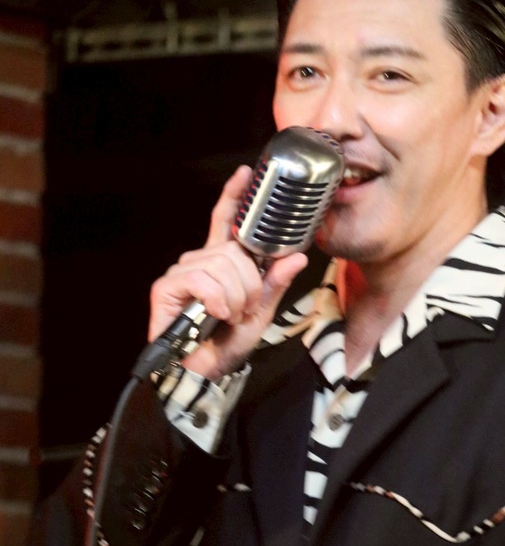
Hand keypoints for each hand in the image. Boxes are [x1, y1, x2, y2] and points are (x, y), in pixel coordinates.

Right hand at [148, 165, 308, 379]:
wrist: (206, 372)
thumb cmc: (228, 344)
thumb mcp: (262, 312)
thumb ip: (275, 283)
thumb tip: (297, 257)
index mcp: (221, 264)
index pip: (225, 221)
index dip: (234, 196)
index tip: (244, 173)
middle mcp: (199, 263)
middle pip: (232, 251)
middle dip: (248, 284)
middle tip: (246, 309)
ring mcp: (181, 274)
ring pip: (220, 265)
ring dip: (235, 296)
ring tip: (231, 316)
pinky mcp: (166, 288)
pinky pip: (201, 279)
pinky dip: (217, 299)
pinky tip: (216, 315)